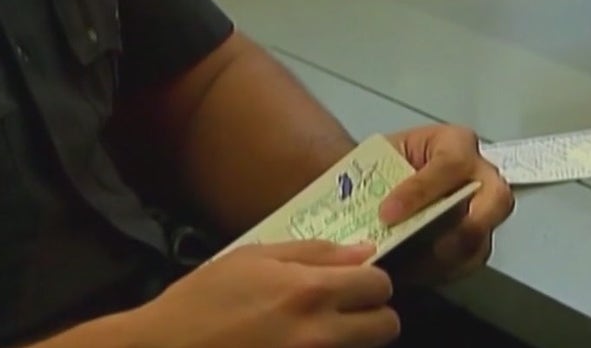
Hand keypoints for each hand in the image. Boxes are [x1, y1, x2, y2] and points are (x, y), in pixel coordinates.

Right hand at [132, 241, 399, 347]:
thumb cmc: (204, 298)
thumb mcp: (254, 257)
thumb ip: (313, 253)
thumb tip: (364, 252)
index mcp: (310, 290)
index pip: (379, 285)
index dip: (371, 281)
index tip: (354, 282)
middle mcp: (319, 333)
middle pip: (387, 326)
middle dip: (374, 314)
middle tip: (345, 310)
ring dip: (354, 338)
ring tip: (319, 329)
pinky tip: (300, 346)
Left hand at [380, 125, 513, 283]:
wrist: (382, 181)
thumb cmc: (385, 163)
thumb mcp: (379, 156)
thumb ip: (378, 176)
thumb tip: (363, 206)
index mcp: (456, 143)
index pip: (451, 164)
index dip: (421, 191)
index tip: (387, 214)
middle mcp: (481, 176)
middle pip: (497, 200)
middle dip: (465, 226)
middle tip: (428, 246)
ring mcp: (484, 214)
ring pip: (482, 239)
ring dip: (445, 258)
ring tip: (407, 265)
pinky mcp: (475, 244)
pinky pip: (467, 264)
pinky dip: (439, 272)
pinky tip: (410, 271)